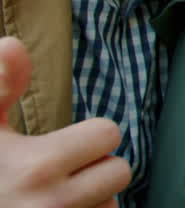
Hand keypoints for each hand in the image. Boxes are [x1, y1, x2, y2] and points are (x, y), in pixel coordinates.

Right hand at [0, 37, 130, 207]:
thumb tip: (14, 45)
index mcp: (35, 168)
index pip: (107, 134)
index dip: (88, 136)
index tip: (58, 145)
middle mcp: (53, 205)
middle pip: (118, 171)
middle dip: (95, 169)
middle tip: (57, 173)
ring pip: (110, 204)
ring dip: (91, 200)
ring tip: (52, 199)